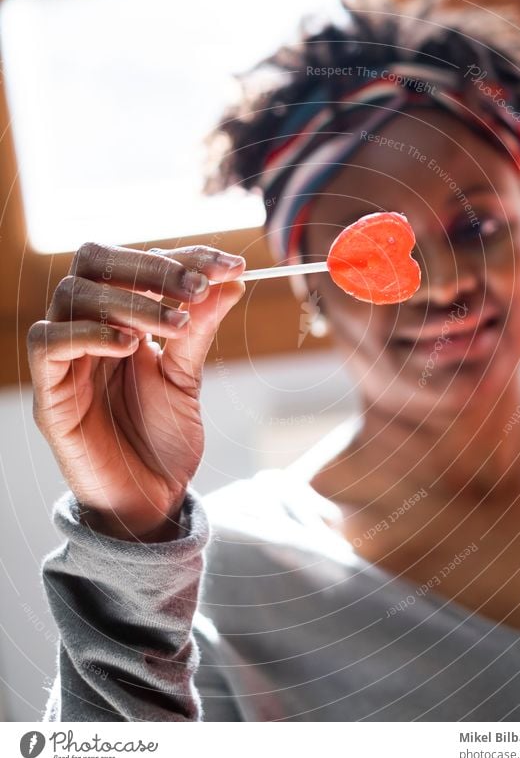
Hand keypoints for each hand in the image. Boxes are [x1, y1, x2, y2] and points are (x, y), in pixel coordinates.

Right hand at [27, 242, 245, 540]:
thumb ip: (200, 329)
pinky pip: (49, 344)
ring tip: (174, 323)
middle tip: (197, 287)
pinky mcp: (50, 394)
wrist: (151, 500)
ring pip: (72, 295)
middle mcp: (89, 328)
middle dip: (151, 267)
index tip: (230, 266)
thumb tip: (231, 281)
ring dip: (129, 301)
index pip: (138, 263)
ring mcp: (66, 359)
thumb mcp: (188, 377)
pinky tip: (131, 347)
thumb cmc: (165, 439)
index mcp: (121, 318)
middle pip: (94, 262)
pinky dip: (89, 334)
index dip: (183, 257)